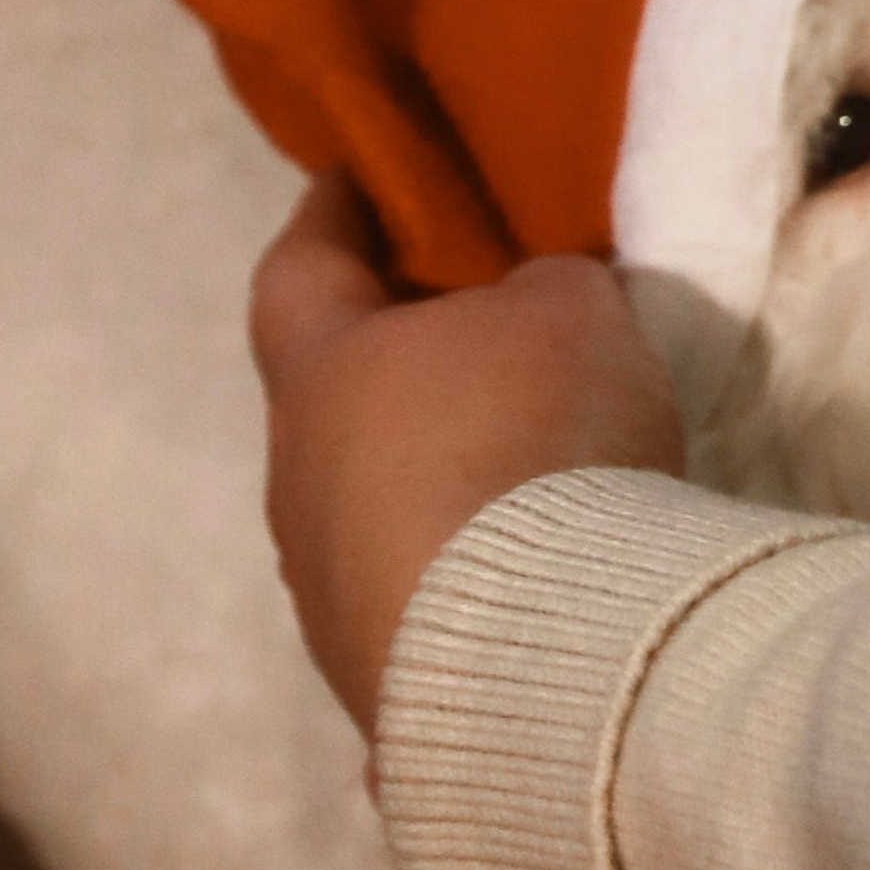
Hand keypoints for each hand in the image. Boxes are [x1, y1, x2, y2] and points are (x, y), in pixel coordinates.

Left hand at [250, 174, 685, 740]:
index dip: (334, 216)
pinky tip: (534, 600)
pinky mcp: (385, 689)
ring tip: (528, 489)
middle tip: (484, 344)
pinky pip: (428, 616)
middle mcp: (299, 489)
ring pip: (377, 520)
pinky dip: (471, 596)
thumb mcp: (569, 313)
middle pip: (338, 407)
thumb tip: (537, 308)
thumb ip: (545, 291)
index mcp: (318, 374)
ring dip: (437, 497)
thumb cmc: (532, 440)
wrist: (537, 655)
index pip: (300, 268)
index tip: (361, 180)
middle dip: (403, 374)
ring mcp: (332, 602)